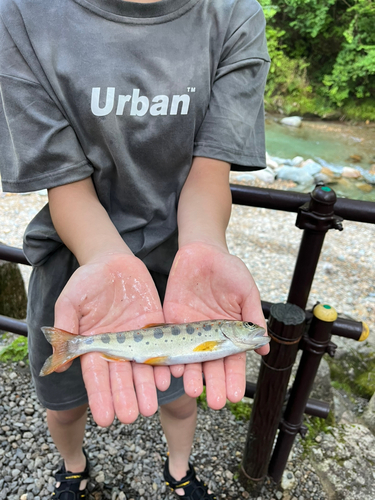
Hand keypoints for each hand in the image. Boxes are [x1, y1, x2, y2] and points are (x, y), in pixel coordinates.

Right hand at [54, 253, 170, 425]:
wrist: (112, 261)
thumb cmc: (86, 281)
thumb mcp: (70, 302)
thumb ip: (66, 330)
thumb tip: (59, 364)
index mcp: (95, 345)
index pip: (97, 375)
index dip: (101, 396)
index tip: (105, 418)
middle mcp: (118, 347)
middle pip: (122, 376)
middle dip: (126, 397)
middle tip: (131, 417)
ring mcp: (139, 337)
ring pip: (144, 367)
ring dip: (147, 387)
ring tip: (151, 407)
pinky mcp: (157, 325)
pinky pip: (163, 346)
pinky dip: (167, 361)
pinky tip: (170, 376)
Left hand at [163, 242, 267, 409]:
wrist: (202, 251)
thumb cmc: (229, 270)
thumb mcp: (247, 292)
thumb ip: (253, 318)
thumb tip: (264, 348)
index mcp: (229, 332)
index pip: (233, 360)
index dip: (234, 378)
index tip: (236, 395)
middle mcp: (209, 336)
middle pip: (211, 365)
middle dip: (214, 383)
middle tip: (216, 402)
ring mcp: (189, 330)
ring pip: (190, 357)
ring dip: (192, 374)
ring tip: (194, 390)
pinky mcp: (171, 320)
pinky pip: (169, 341)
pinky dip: (170, 355)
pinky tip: (173, 369)